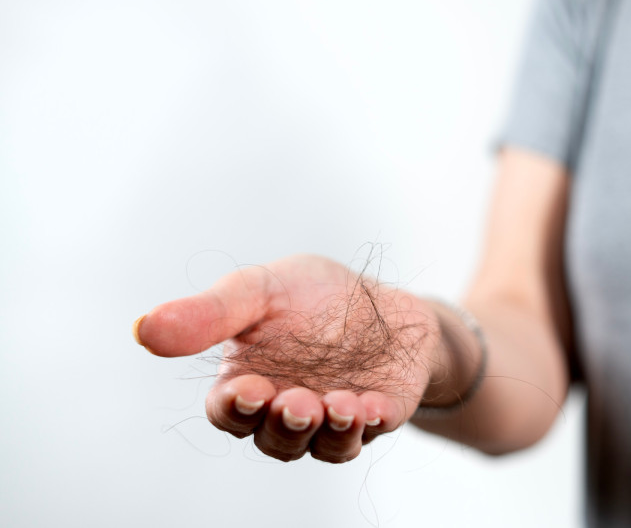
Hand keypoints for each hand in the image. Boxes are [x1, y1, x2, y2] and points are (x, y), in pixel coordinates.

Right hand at [134, 254, 439, 462]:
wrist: (381, 300)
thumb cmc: (310, 296)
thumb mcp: (259, 289)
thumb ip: (210, 313)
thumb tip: (144, 329)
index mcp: (247, 382)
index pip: (228, 411)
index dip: (235, 408)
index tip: (248, 391)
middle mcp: (285, 410)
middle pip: (275, 437)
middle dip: (284, 424)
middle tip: (297, 404)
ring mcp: (332, 419)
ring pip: (323, 446)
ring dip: (330, 432)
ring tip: (340, 406)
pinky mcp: (376, 415)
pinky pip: (372, 431)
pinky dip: (372, 423)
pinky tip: (375, 407)